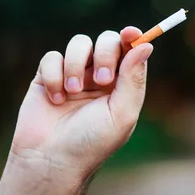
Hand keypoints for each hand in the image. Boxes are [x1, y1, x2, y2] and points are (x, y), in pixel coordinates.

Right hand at [11, 27, 152, 180]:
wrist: (51, 161)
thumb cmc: (92, 143)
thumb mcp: (121, 113)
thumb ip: (133, 79)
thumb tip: (146, 46)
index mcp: (122, 84)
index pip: (130, 50)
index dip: (132, 37)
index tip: (131, 33)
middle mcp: (100, 76)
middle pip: (107, 40)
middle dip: (105, 54)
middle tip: (102, 80)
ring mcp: (74, 74)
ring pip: (79, 43)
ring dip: (78, 64)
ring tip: (74, 91)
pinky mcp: (47, 77)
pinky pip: (52, 57)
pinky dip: (54, 74)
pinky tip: (56, 99)